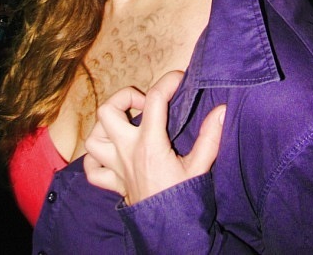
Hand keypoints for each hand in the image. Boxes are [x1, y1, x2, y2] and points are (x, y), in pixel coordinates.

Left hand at [84, 70, 225, 204]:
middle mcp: (127, 151)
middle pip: (108, 111)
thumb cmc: (185, 198)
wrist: (171, 233)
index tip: (180, 79)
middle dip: (124, 98)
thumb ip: (210, 136)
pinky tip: (110, 152)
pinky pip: (91, 168)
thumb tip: (221, 109)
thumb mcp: (200, 166)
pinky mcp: (111, 182)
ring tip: (126, 125)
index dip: (167, 82)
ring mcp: (115, 166)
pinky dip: (96, 157)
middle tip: (145, 104)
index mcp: (150, 144)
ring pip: (94, 137)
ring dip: (106, 126)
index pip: (154, 99)